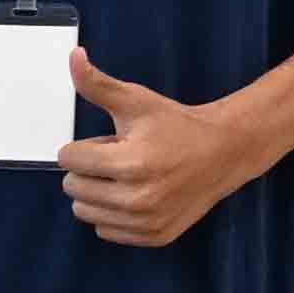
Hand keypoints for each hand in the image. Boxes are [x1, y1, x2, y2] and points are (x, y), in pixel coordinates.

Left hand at [56, 46, 259, 249]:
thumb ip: (97, 84)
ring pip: (84, 211)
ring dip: (97, 193)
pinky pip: (106, 230)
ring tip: (129, 177)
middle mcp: (137, 199)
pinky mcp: (155, 236)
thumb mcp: (137, 100)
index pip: (68, 159)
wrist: (224, 152)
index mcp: (130, 163)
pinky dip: (113, 214)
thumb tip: (73, 56)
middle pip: (72, 187)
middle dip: (89, 169)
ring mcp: (147, 221)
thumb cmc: (176, 124)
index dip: (83, 146)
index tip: (109, 141)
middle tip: (121, 158)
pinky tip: (137, 195)